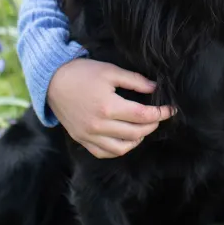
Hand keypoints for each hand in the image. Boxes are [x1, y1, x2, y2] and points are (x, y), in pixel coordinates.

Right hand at [47, 58, 174, 158]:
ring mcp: (89, 135)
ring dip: (137, 139)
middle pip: (135, 132)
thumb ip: (135, 80)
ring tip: (144, 128)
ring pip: (121, 148)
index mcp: (108, 107)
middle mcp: (98, 125)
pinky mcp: (81, 139)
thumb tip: (155, 88)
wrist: (52, 81)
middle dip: (152, 125)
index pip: (142, 116)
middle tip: (159, 116)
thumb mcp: (111, 71)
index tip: (171, 109)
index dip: (160, 113)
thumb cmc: (82, 73)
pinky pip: (104, 153)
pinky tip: (127, 139)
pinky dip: (119, 149)